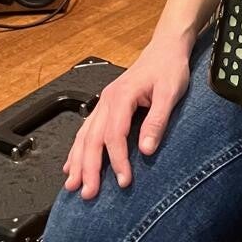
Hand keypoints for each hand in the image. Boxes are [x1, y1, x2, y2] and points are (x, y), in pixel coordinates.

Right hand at [62, 32, 192, 199]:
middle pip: (92, 139)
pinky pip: (86, 130)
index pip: (114, 135)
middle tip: (88, 193)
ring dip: (78, 162)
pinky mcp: (106, 106)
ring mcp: (104, 103)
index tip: (124, 181)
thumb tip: (147, 149)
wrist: (165, 48)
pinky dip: (76, 150)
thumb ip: (157, 121)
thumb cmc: (169, 68)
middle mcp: (107, 100)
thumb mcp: (170, 92)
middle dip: (89, 168)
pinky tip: (71, 165)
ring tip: (73, 185)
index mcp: (122, 96)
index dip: (117, 161)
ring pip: (84, 136)